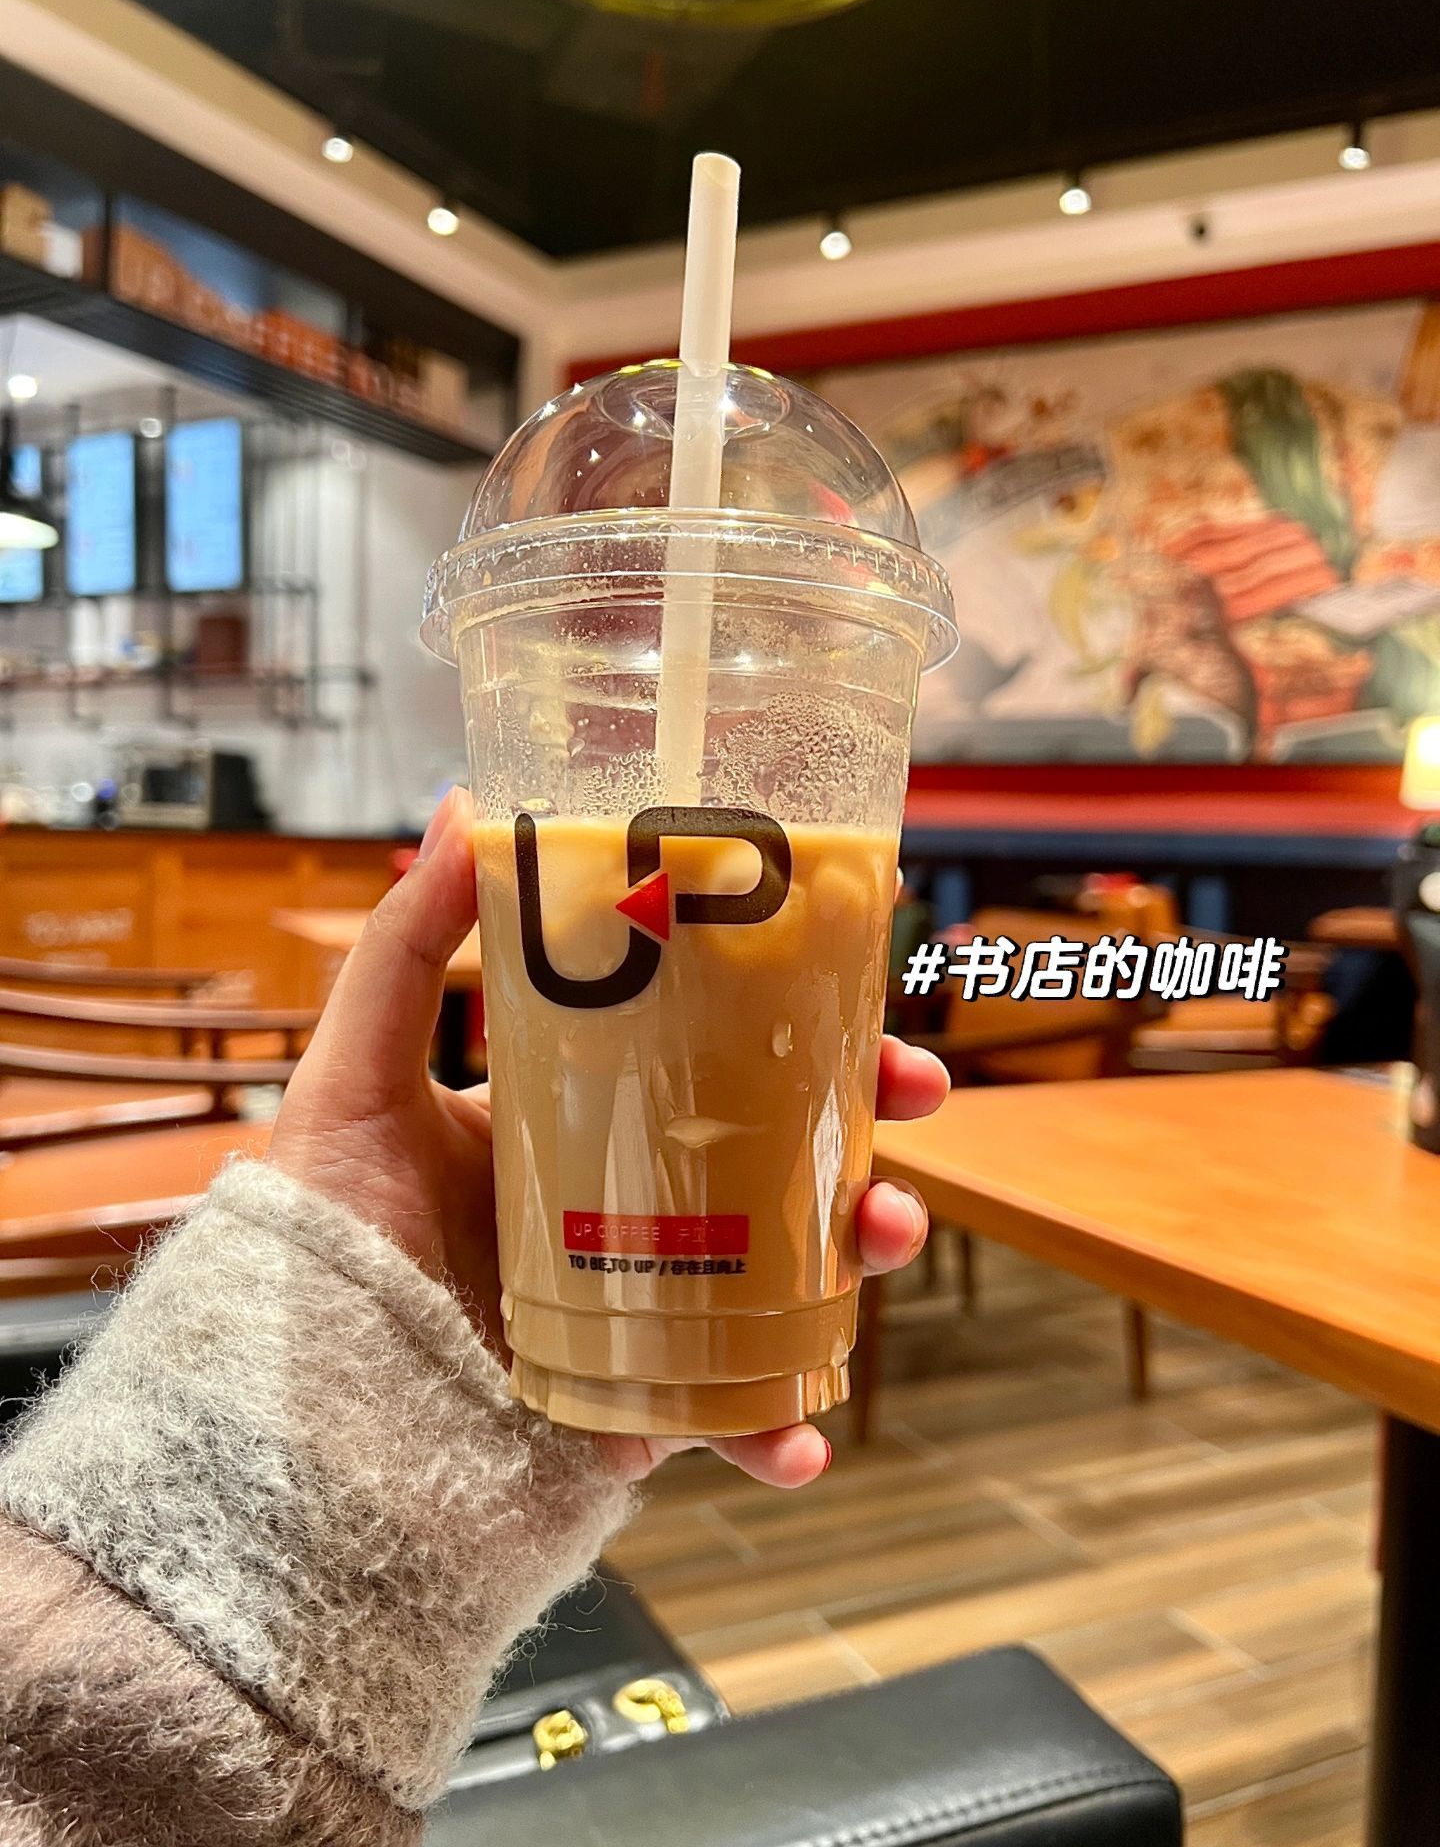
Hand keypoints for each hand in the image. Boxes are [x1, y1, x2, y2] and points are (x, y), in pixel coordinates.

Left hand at [269, 786, 948, 1487]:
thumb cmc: (319, 1237)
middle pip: (784, 1164)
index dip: (806, 1034)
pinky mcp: (643, 1408)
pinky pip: (735, 1415)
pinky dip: (783, 1429)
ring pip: (791, 1279)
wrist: (294, 1418)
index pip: (717, 1064)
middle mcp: (632, 1215)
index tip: (868, 1000)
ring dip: (861, 1254)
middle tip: (910, 1099)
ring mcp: (650, 1314)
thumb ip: (405, 950)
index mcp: (583, 1127)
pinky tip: (800, 1440)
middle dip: (867, 1128)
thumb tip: (465, 803)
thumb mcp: (354, 1080)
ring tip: (883, 1235)